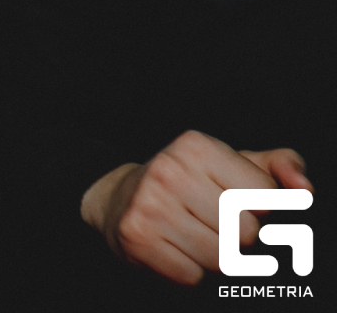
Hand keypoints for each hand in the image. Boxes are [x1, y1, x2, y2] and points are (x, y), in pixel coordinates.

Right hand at [81, 130, 312, 284]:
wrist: (118, 200)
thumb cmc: (189, 182)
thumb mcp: (233, 164)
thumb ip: (279, 166)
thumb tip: (305, 191)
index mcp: (196, 146)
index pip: (264, 197)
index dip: (255, 207)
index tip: (231, 199)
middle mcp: (169, 170)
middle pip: (245, 232)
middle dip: (237, 237)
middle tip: (212, 222)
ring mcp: (149, 204)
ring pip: (221, 259)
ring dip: (214, 257)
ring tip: (193, 236)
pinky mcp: (136, 237)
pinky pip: (191, 276)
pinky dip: (189, 271)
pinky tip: (174, 248)